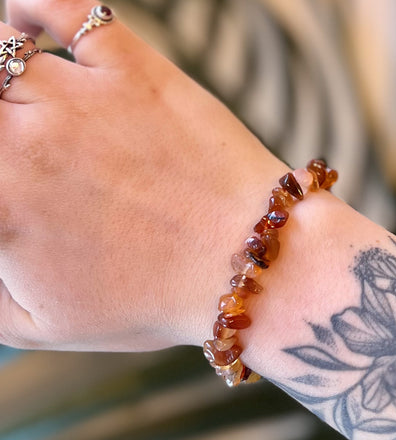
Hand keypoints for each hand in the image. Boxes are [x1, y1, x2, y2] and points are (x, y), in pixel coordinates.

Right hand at [0, 0, 287, 351]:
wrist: (244, 265)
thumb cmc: (156, 301)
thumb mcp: (51, 325)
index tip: (5, 175)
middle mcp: (24, 142)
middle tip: (15, 138)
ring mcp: (79, 97)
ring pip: (0, 50)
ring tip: (18, 90)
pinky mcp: (132, 67)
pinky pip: (61, 7)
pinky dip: (31, 5)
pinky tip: (26, 20)